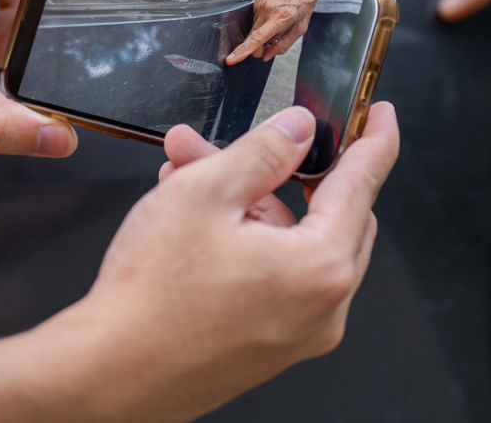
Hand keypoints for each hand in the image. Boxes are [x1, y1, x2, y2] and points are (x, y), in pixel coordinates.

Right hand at [65, 103, 397, 420]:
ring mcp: (298, 334)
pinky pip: (276, 277)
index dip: (374, 139)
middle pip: (329, 214)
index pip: (364, 184)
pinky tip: (194, 222)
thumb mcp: (206, 193)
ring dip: (251, 204)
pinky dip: (247, 243)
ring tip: (187, 175)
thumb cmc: (151, 297)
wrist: (110, 373)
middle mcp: (322, 308)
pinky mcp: (269, 347)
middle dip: (282, 171)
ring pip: (294, 244)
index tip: (380, 117)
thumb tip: (299, 129)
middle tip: (241, 142)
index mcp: (321, 266)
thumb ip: (264, 151)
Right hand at [226, 0, 320, 64]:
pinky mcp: (256, 2)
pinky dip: (263, 25)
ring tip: (279, 25)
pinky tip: (274, 18)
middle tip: (272, 46)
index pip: (256, 39)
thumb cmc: (304, 0)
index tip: (231, 59)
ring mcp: (259, 5)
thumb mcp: (301, 27)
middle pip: (253, 39)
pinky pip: (255, 21)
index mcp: (279, 17)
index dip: (242, 51)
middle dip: (260, 47)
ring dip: (263, 35)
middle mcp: (266, 11)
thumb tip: (268, 55)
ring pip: (254, 31)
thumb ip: (284, 44)